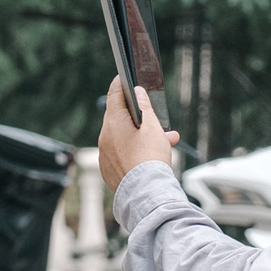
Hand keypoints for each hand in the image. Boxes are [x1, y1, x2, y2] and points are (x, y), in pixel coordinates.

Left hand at [97, 77, 178, 191]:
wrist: (146, 192)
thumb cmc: (150, 157)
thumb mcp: (152, 126)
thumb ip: (144, 107)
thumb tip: (137, 93)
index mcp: (113, 122)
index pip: (114, 95)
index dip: (121, 85)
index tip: (125, 78)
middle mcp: (104, 137)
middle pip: (120, 119)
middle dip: (140, 117)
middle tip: (156, 118)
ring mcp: (105, 155)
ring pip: (124, 138)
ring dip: (141, 136)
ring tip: (165, 140)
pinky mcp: (109, 170)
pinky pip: (121, 155)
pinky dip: (135, 152)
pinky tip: (152, 157)